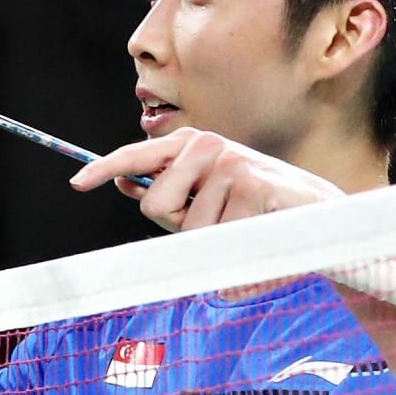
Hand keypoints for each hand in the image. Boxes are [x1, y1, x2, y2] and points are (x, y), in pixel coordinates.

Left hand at [70, 129, 343, 232]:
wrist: (319, 215)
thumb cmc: (257, 207)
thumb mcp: (210, 193)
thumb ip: (169, 187)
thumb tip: (124, 183)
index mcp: (193, 145)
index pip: (137, 155)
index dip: (104, 169)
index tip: (77, 183)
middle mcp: (208, 146)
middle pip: (155, 206)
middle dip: (176, 226)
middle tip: (215, 221)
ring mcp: (229, 164)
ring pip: (188, 230)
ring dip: (211, 241)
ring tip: (243, 225)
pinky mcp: (250, 186)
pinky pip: (218, 238)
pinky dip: (234, 249)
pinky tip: (259, 233)